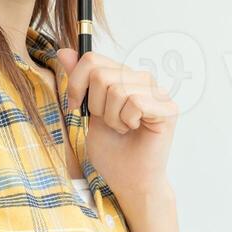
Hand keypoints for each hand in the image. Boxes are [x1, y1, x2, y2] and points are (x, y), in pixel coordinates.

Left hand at [55, 49, 178, 209]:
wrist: (128, 180)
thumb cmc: (112, 150)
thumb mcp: (87, 110)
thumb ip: (80, 80)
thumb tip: (64, 51)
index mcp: (123, 76)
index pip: (93, 58)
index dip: (76, 83)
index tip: (76, 107)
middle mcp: (142, 79)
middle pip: (101, 74)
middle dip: (95, 105)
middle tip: (109, 123)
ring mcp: (158, 92)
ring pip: (117, 89)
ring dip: (112, 117)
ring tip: (122, 128)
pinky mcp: (168, 108)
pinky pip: (135, 102)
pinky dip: (126, 120)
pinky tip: (134, 130)